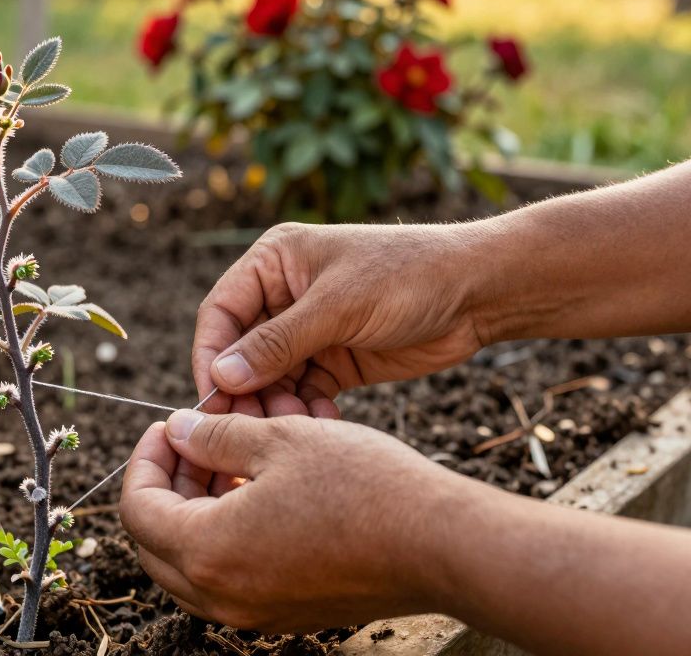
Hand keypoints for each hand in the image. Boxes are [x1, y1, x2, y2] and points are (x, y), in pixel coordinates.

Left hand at [119, 409, 477, 632]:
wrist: (440, 543)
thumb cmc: (362, 485)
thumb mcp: (279, 440)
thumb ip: (214, 437)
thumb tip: (177, 432)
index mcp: (208, 552)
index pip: (137, 510)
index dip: (144, 459)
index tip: (167, 427)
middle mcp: (223, 596)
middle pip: (156, 544)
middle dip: (166, 487)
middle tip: (194, 442)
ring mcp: (256, 613)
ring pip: (193, 565)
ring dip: (197, 511)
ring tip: (231, 459)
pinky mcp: (289, 614)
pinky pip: (233, 578)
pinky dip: (230, 535)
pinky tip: (263, 491)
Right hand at [193, 222, 488, 417]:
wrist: (479, 292)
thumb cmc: (409, 276)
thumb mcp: (339, 307)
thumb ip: (277, 343)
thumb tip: (220, 377)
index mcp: (274, 262)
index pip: (221, 313)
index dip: (210, 356)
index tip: (212, 399)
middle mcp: (284, 295)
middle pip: (240, 351)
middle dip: (244, 390)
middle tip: (249, 428)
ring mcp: (309, 330)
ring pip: (270, 378)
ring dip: (275, 405)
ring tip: (294, 427)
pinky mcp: (335, 360)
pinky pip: (303, 392)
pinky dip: (306, 411)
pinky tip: (323, 425)